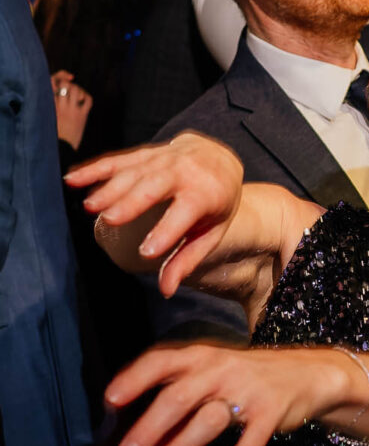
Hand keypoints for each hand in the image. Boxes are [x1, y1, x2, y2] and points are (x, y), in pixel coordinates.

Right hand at [51, 71, 91, 149]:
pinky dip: (86, 97)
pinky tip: (83, 100)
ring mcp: (71, 110)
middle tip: (71, 87)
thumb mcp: (42, 116)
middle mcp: (58, 105)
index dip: (61, 75)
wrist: (59, 150)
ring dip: (77, 89)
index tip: (69, 76)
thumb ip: (46, 103)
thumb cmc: (49, 134)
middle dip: (69, 83)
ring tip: (75, 96)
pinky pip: (88, 100)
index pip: (51, 81)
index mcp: (46, 104)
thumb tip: (55, 89)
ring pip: (76, 90)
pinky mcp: (81, 116)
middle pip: (65, 83)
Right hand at [66, 132, 243, 295]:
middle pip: (155, 187)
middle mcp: (183, 172)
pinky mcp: (143, 154)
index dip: (166, 232)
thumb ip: (188, 259)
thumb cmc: (214, 203)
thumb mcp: (211, 231)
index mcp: (204, 194)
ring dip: (109, 188)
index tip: (146, 253)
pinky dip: (93, 170)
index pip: (185, 212)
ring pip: (133, 173)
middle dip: (132, 203)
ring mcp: (162, 159)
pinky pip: (117, 161)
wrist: (219, 157)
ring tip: (89, 207)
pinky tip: (71, 181)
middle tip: (110, 221)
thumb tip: (167, 291)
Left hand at [106, 344, 356, 445]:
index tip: (110, 400)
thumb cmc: (242, 378)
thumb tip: (130, 437)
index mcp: (200, 357)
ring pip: (209, 419)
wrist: (306, 373)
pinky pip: (254, 436)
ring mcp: (248, 390)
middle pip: (178, 397)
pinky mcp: (272, 411)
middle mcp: (221, 369)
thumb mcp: (209, 375)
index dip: (134, 378)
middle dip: (148, 428)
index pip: (161, 361)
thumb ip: (174, 398)